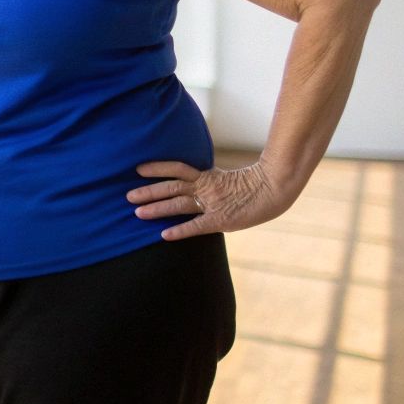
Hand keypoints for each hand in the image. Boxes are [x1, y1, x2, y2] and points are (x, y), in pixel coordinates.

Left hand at [129, 160, 285, 240]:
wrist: (276, 188)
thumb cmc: (254, 186)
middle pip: (172, 187)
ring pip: (179, 204)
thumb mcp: (226, 180)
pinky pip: (197, 226)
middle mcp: (206, 187)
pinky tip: (164, 235)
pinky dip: (180, 230)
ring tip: (137, 213)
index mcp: (207, 176)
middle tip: (127, 196)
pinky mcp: (221, 220)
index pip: (177, 168)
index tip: (137, 169)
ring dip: (157, 209)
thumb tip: (190, 185)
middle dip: (149, 192)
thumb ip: (208, 183)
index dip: (157, 168)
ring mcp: (213, 203)